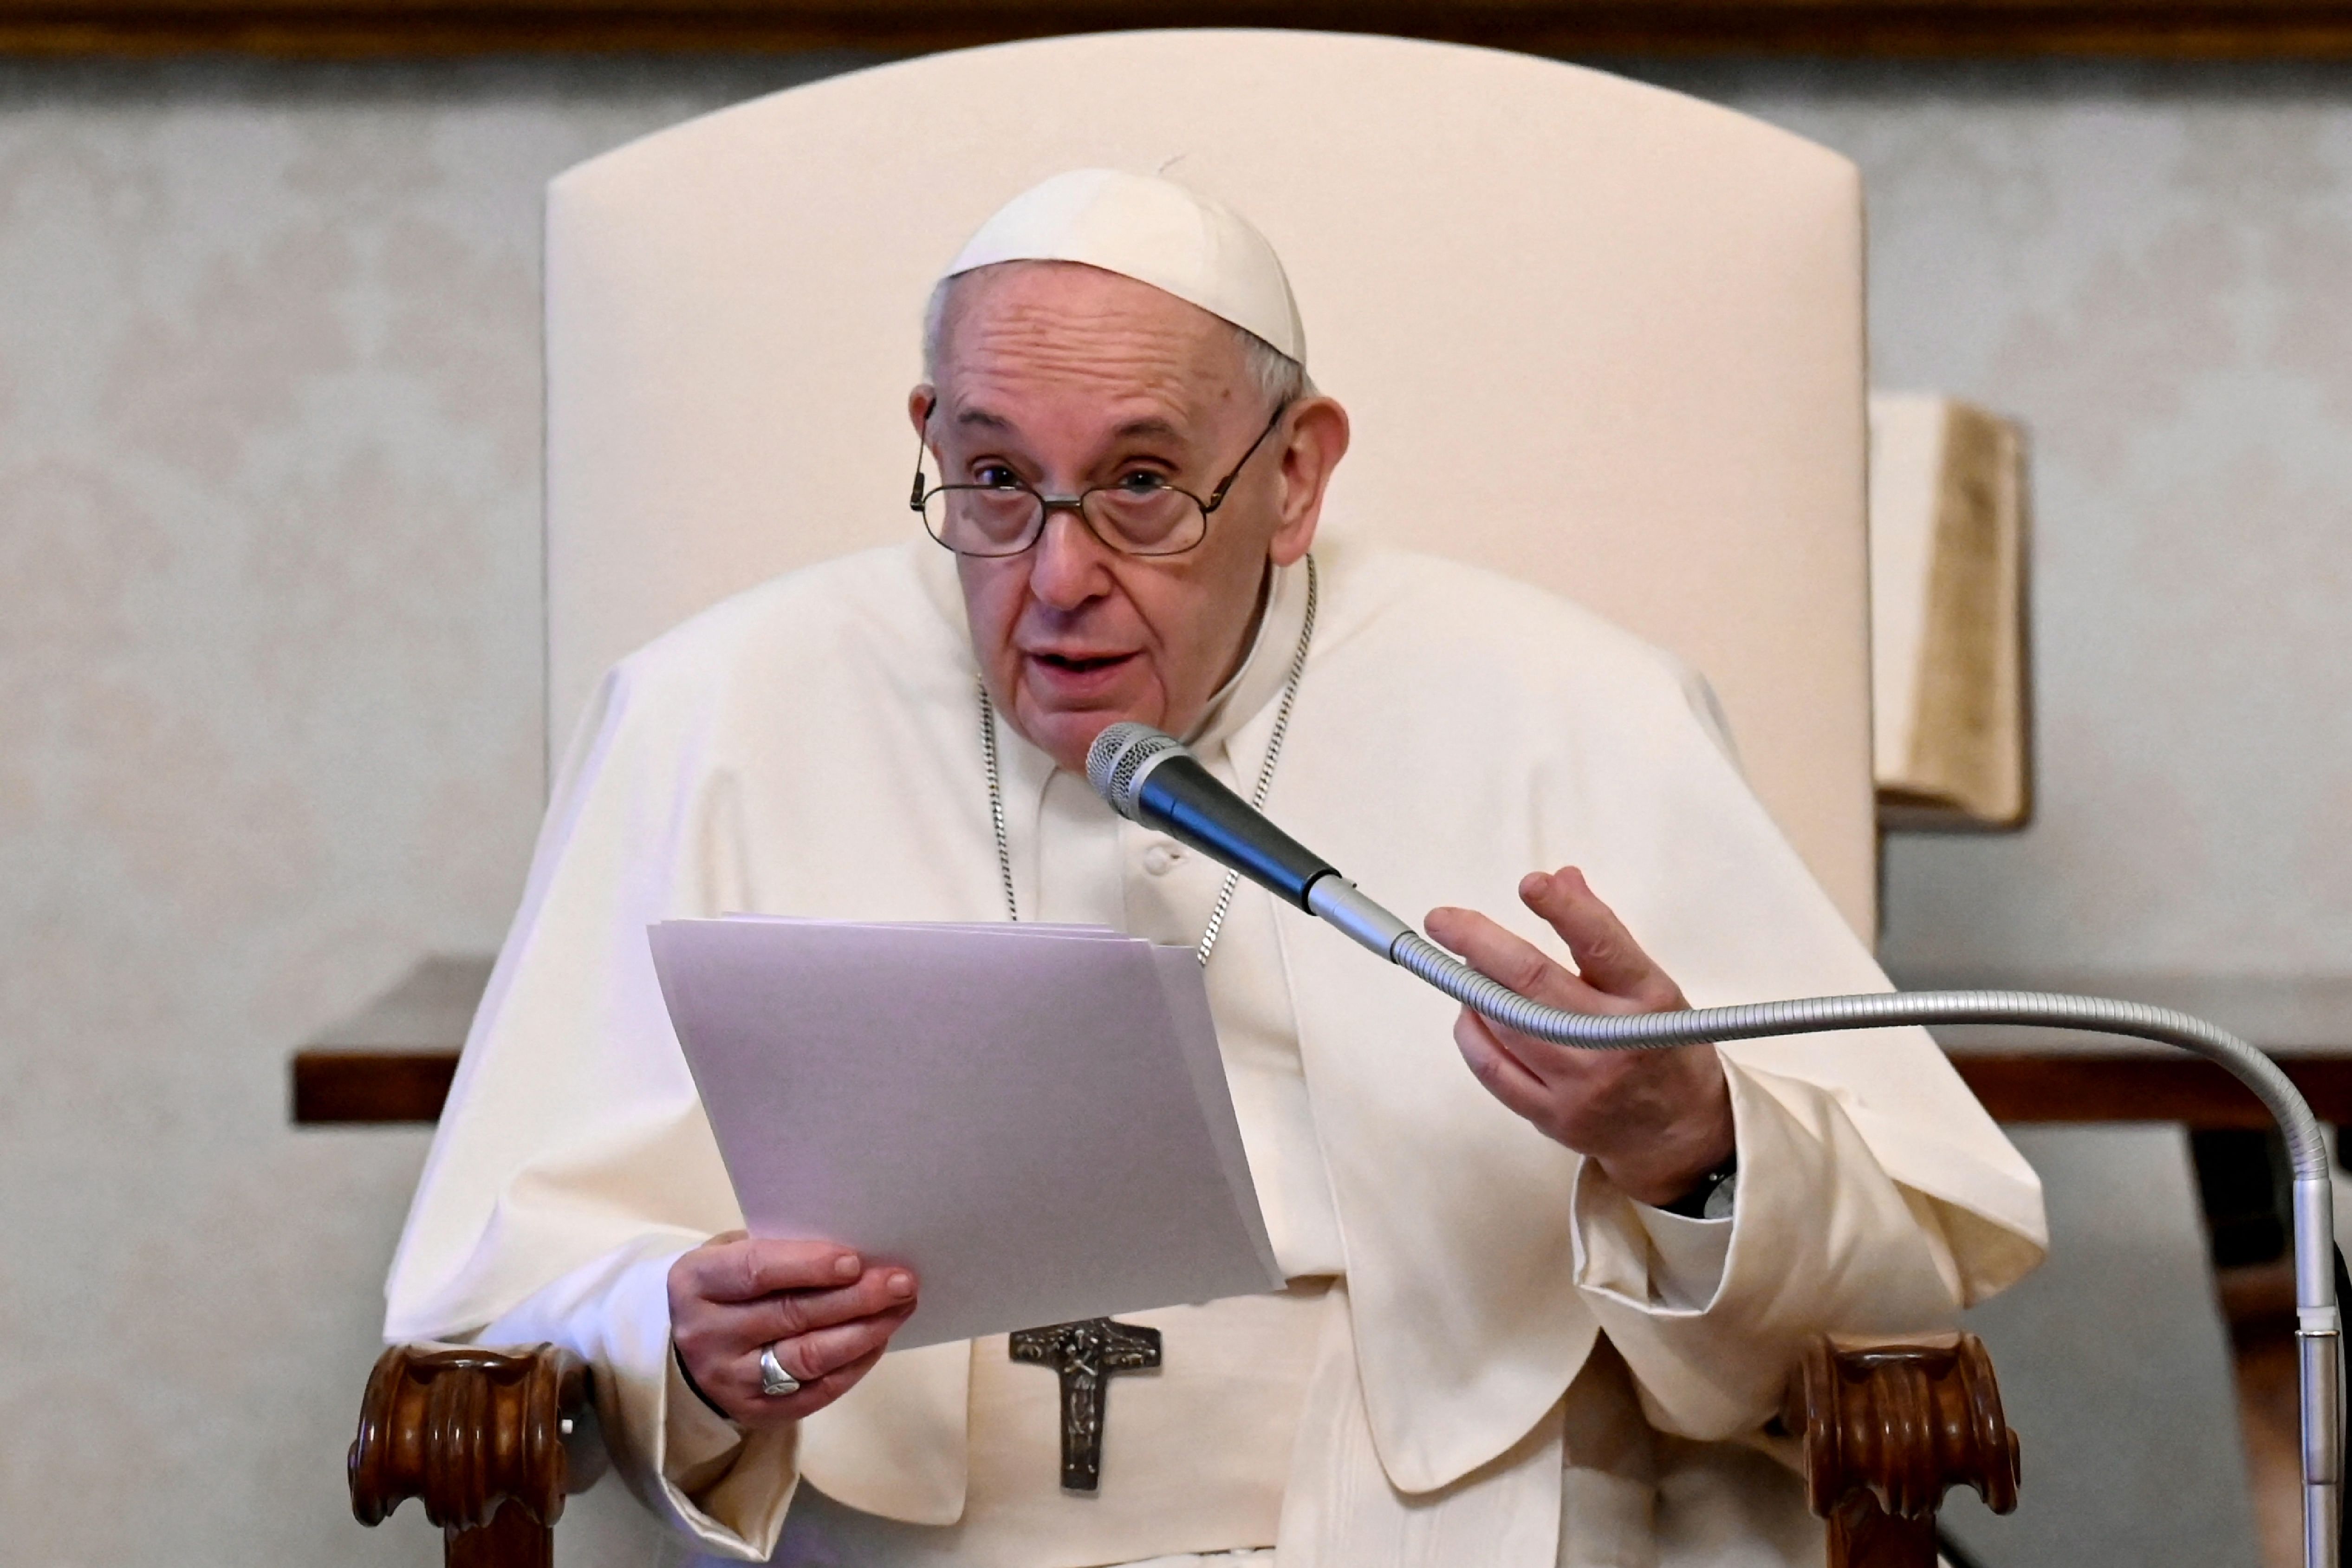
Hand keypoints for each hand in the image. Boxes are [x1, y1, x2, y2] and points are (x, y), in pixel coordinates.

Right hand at [667, 1232, 917, 1428]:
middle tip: (901, 1282)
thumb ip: (780, 1250)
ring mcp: (729, 1381)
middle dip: (855, 1298)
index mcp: (696, 1283)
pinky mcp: (756, 1413)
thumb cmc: (728, 1288)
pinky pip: (817, 1391)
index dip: (808, 1265)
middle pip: (791, 1315)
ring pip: (808, 1357)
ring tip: (900, 1307)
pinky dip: (855, 1364)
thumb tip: (855, 1252)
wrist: (694, 1350)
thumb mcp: (734, 1255)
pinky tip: (879, 1338)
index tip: (855, 1261)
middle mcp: (706, 1335)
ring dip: (864, 1332)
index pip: (756, 1271)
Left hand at [1425, 866, 1733, 1207]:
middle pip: (1533, 982)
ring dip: (1473, 986)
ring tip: (1468, 967)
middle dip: (1479, 942)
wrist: (1681, 1134)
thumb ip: (1602, 932)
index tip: (1529, 883)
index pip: (1601, 944)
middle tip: (1443, 920)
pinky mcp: (1553, 1117)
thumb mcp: (1650, 985)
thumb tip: (1561, 879)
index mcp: (1647, 1000)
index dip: (1563, 909)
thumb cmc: (1662, 1045)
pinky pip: (1492, 1069)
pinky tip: (1471, 1012)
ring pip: (1505, 1022)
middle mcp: (1613, 1042)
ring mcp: (1581, 1085)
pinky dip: (1472, 1033)